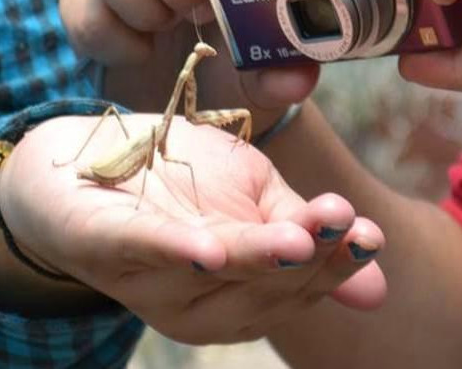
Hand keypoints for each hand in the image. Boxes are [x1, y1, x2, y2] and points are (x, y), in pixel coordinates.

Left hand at [0, 113, 385, 342]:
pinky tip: (209, 250)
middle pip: (263, 287)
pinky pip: (145, 251)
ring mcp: (149, 279)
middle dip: (307, 257)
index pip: (298, 286)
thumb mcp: (255, 199)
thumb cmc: (179, 182)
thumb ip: (307, 236)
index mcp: (241, 292)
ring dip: (257, 257)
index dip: (336, 264)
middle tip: (345, 225)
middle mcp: (198, 302)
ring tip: (298, 241)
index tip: (370, 235)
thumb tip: (379, 288)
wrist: (82, 160)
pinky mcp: (105, 244)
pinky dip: (176, 251)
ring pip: (214, 273)